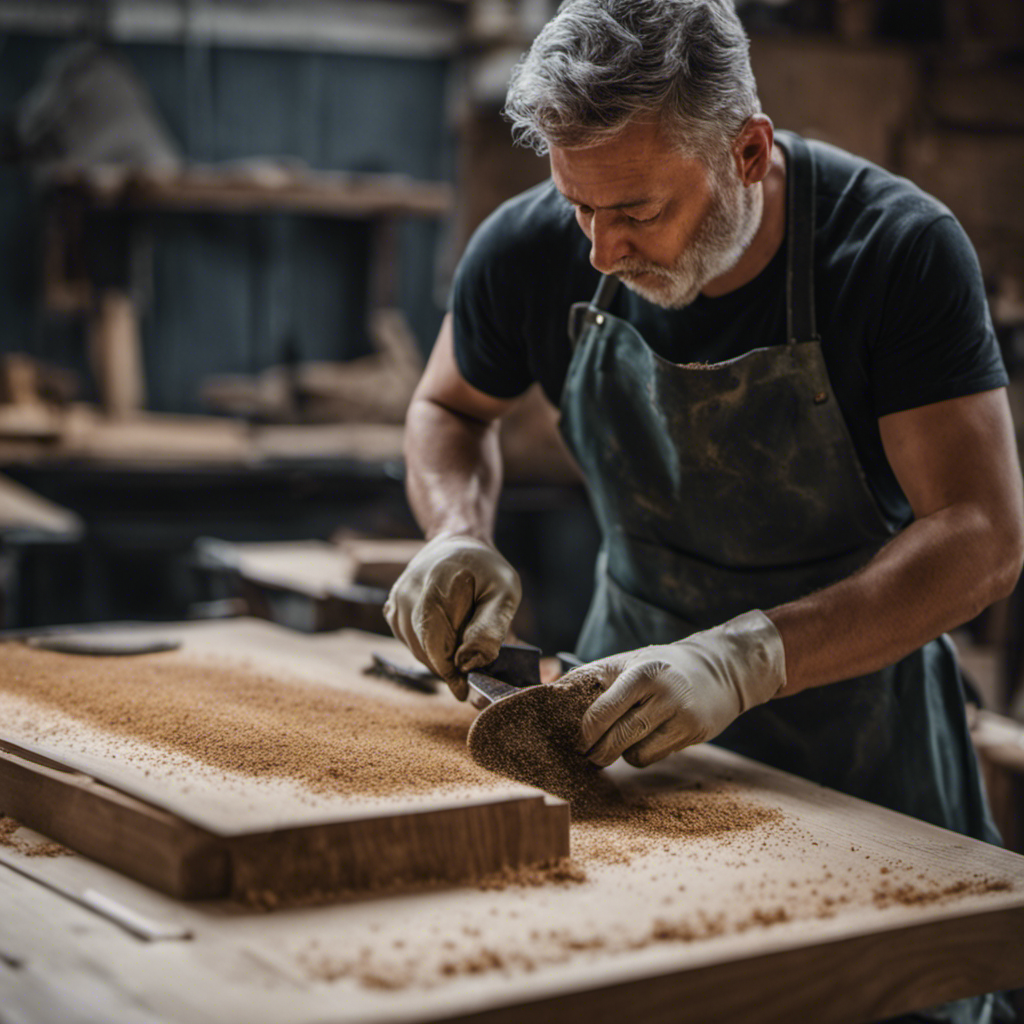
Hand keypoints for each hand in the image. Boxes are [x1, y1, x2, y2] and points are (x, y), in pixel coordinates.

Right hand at [384, 534, 520, 698]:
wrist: (460, 545)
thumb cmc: (488, 572)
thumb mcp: (505, 594)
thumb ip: (490, 629)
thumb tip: (468, 663)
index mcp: (436, 587)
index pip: (435, 645)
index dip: (450, 673)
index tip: (466, 691)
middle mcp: (408, 594)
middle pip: (425, 651)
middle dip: (450, 667)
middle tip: (474, 672)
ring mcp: (396, 601)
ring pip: (416, 650)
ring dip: (440, 657)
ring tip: (464, 644)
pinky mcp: (392, 609)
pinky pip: (410, 641)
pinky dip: (429, 647)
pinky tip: (447, 635)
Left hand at [568, 611, 785, 767]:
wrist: (722, 668)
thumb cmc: (665, 664)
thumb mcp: (631, 660)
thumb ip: (596, 676)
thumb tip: (554, 689)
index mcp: (641, 673)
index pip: (601, 713)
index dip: (584, 733)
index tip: (578, 740)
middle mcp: (662, 694)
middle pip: (616, 739)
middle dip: (597, 752)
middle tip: (588, 754)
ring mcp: (680, 716)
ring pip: (635, 754)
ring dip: (621, 754)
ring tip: (621, 742)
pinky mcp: (693, 733)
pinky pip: (654, 756)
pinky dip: (641, 754)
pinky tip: (645, 740)